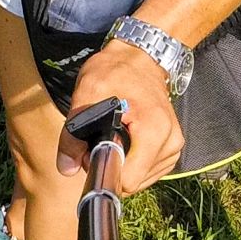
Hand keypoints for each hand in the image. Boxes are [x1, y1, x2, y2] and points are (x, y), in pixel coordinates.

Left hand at [57, 41, 182, 191]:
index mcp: (155, 130)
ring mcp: (174, 146)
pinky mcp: (172, 148)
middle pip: (133, 181)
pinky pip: (147, 171)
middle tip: (101, 137)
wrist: (139, 58)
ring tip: (114, 135)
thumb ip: (73, 132)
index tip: (94, 150)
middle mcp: (170, 142)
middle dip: (113, 166)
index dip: (105, 170)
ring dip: (123, 164)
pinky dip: (133, 162)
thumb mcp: (87, 92)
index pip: (129, 180)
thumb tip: (66, 168)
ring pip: (139, 179)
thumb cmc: (116, 71)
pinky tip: (125, 141)